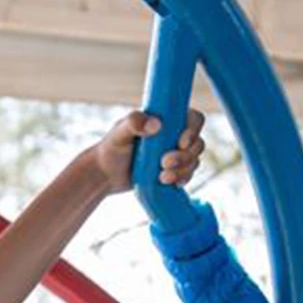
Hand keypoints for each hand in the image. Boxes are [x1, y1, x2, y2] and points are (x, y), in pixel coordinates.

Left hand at [84, 108, 205, 194]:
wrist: (105, 174)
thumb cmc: (111, 148)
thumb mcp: (119, 133)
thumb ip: (134, 122)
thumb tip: (156, 124)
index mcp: (168, 119)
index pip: (194, 119)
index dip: (193, 130)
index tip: (180, 143)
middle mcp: (175, 135)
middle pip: (197, 143)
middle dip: (185, 156)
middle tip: (164, 163)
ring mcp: (175, 154)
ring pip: (194, 160)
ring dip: (183, 170)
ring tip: (162, 177)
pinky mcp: (173, 171)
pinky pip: (188, 174)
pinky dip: (182, 179)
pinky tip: (171, 183)